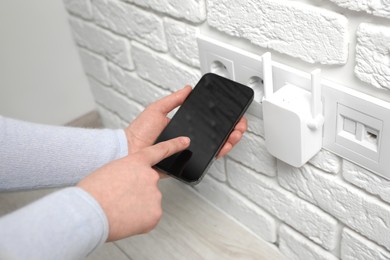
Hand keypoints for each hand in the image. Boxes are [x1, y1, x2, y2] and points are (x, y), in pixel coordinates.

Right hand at [77, 136, 189, 240]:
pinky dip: (138, 221)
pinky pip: (148, 218)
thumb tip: (134, 189)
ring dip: (136, 208)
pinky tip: (125, 219)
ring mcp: (155, 195)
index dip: (174, 145)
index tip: (185, 141)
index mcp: (137, 162)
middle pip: (149, 186)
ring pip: (148, 203)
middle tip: (120, 200)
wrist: (89, 212)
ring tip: (118, 209)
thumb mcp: (110, 172)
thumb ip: (128, 176)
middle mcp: (150, 176)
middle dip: (137, 193)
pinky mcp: (155, 214)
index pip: (160, 151)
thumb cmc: (92, 193)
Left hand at [125, 86, 247, 157]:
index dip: (222, 119)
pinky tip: (223, 147)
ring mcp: (189, 151)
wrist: (130, 152)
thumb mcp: (157, 109)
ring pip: (215, 147)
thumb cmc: (138, 133)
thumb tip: (187, 89)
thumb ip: (173, 100)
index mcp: (183, 126)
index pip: (207, 121)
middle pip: (215, 134)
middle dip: (231, 129)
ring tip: (234, 135)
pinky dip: (217, 154)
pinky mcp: (187, 162)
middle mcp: (188, 138)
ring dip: (229, 140)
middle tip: (238, 126)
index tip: (232, 115)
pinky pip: (206, 159)